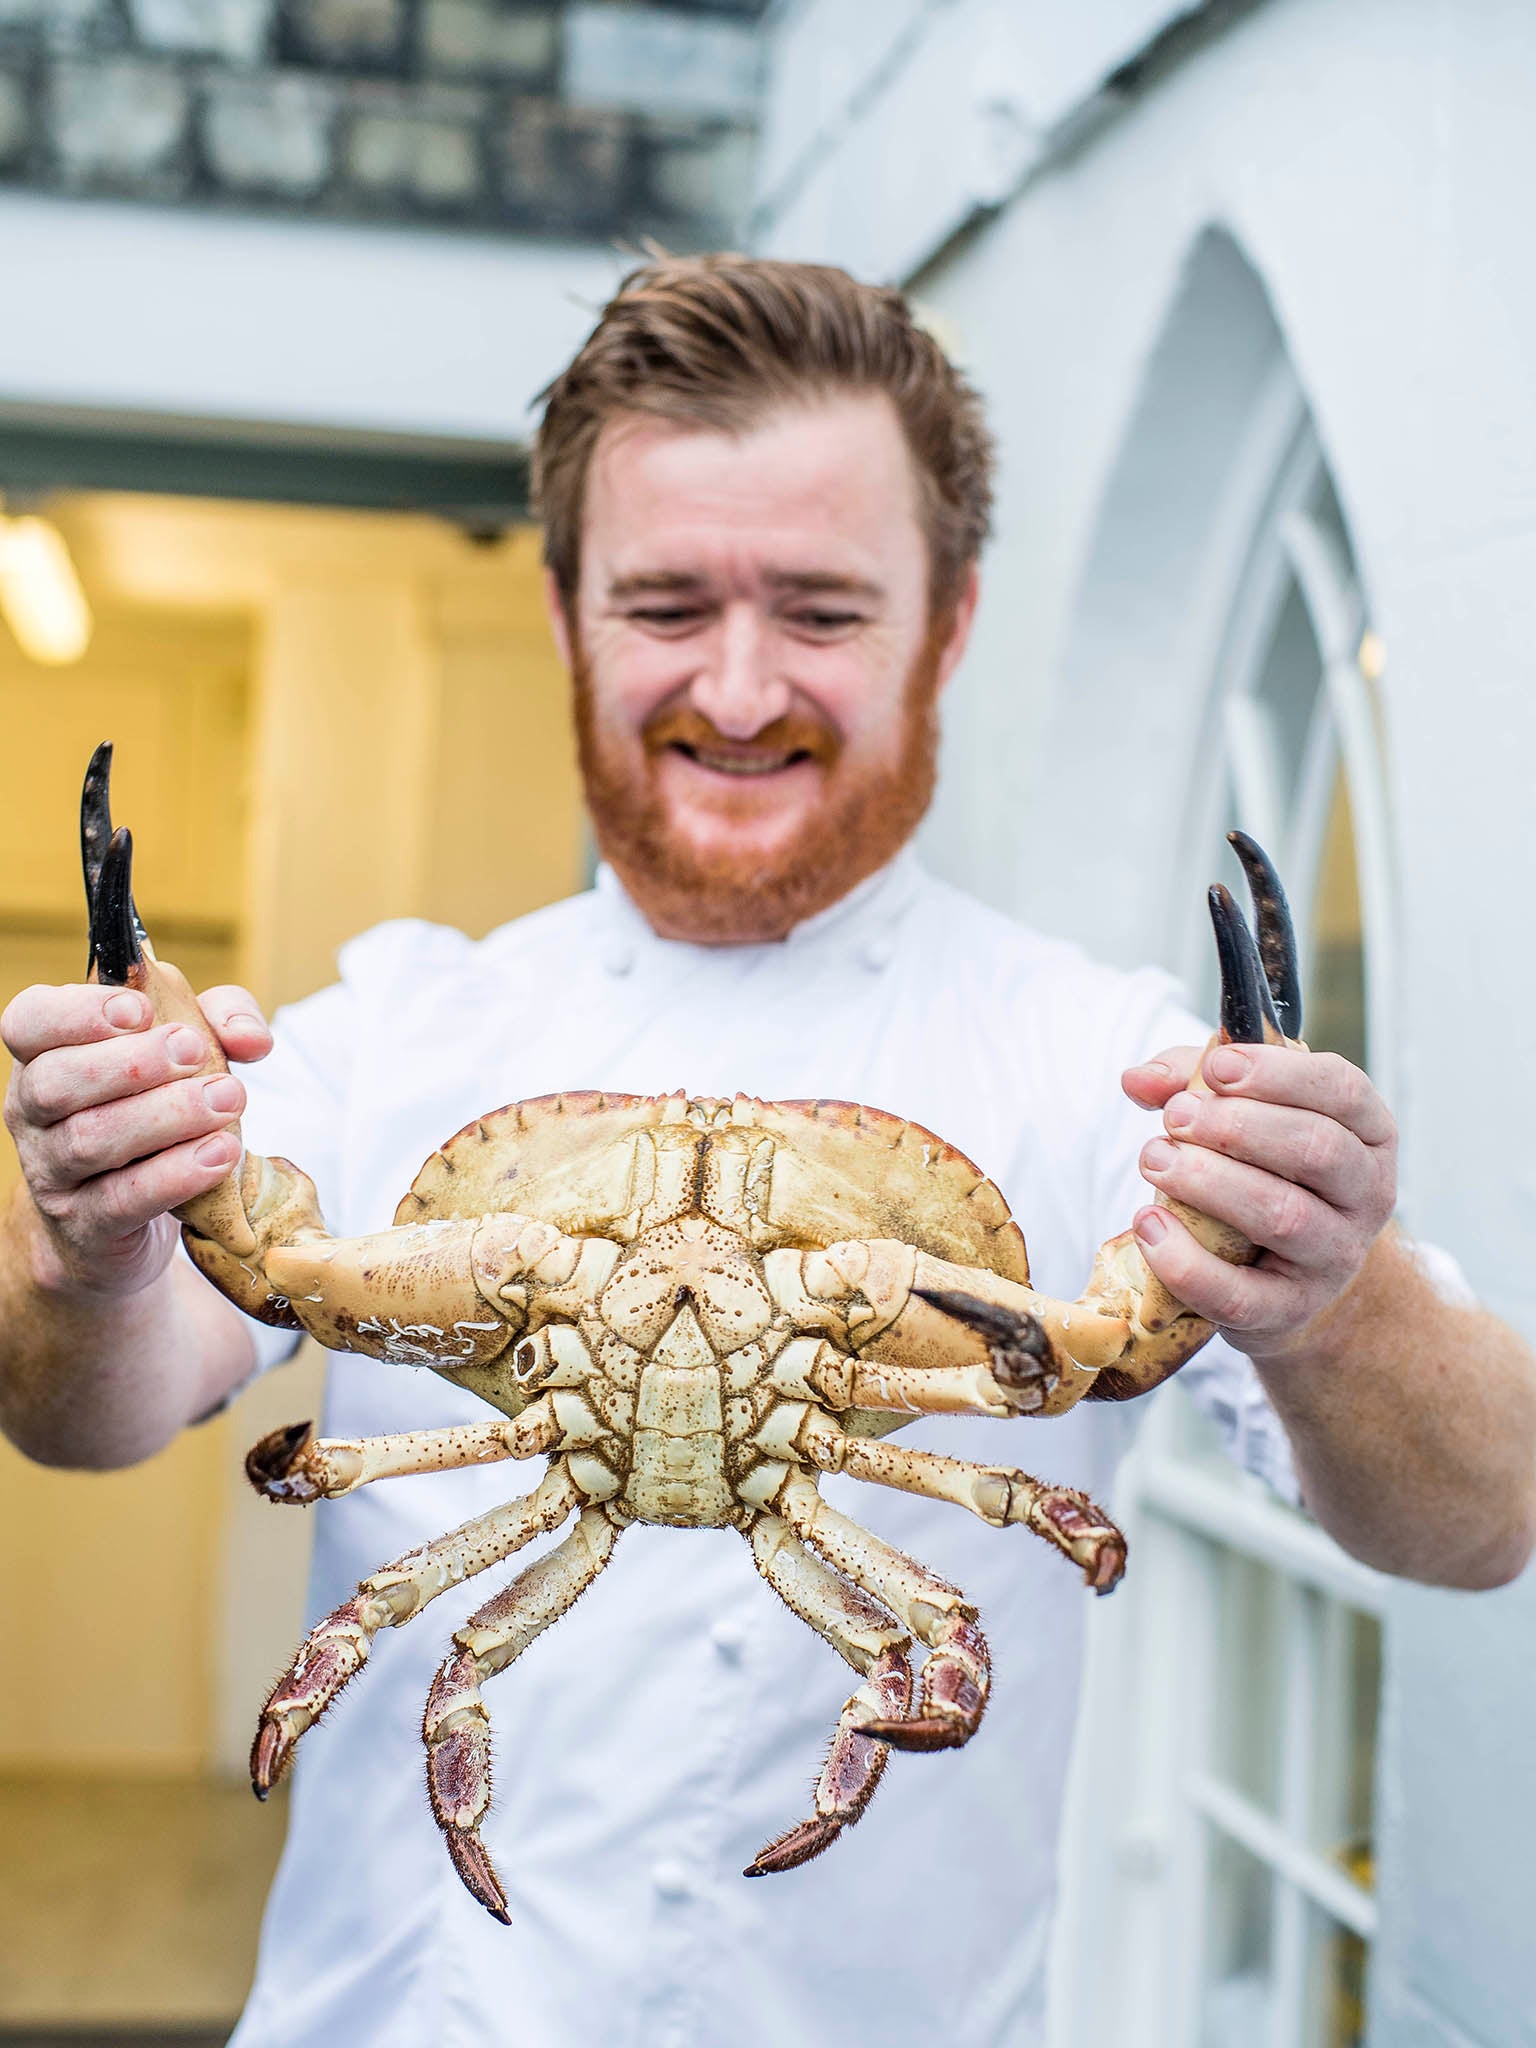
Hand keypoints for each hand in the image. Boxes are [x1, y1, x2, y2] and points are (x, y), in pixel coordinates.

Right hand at [1, 981, 270, 1300]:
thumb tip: (251, 1038)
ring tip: (228, 1099)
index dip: (77, 1012)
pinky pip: (121, 1199)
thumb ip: (219, 1021)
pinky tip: (221, 1153)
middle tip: (195, 1051)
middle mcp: (32, 1113)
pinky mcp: (85, 1226)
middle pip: (55, 1081)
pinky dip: (175, 1175)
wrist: (124, 1219)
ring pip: (89, 1140)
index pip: (28, 1022)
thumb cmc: (154, 1110)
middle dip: (131, 1063)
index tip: (140, 1010)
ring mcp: (51, 1174)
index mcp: (44, 1056)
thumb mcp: (186, 1051)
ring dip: (166, 1115)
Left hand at [1121, 1042, 1397, 1355]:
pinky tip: (1149, 1225)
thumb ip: (1190, 1081)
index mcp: (1368, 1133)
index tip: (1216, 1067)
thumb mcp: (1242, 1115)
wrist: (1286, 1278)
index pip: (1342, 1089)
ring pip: (1282, 1215)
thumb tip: (1138, 1079)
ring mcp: (1334, 1258)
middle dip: (1236, 1125)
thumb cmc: (1263, 1174)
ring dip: (1208, 1182)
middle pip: (1316, 1148)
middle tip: (1176, 1117)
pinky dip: (1186, 1262)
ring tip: (1154, 1160)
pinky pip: (1239, 1295)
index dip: (1278, 1073)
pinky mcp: (1290, 1310)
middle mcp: (1367, 1194)